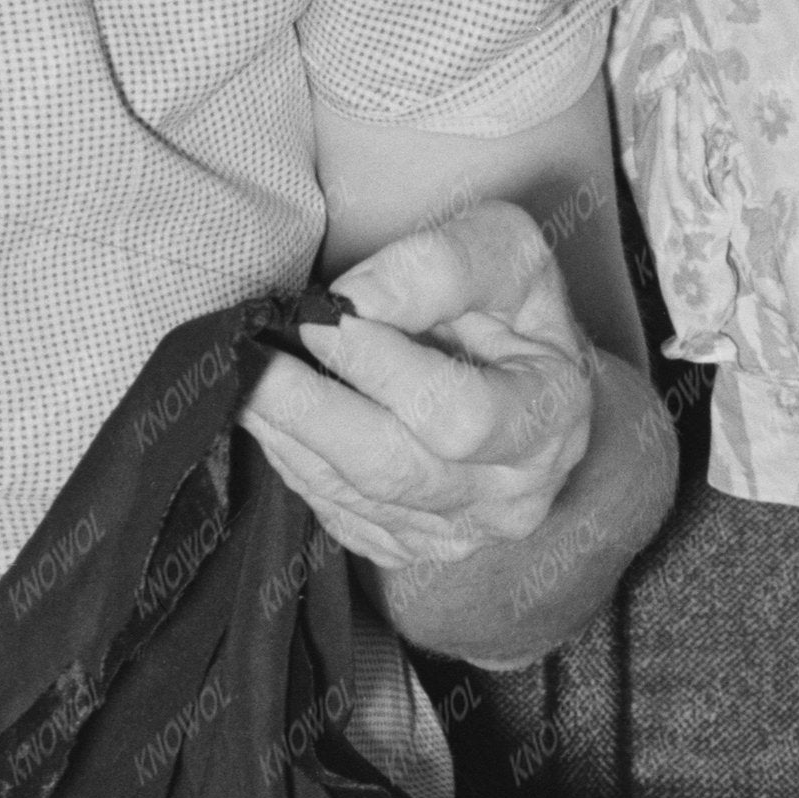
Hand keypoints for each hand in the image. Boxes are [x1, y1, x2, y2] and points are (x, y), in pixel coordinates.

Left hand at [241, 198, 597, 573]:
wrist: (528, 376)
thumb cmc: (516, 307)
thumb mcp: (505, 252)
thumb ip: (441, 266)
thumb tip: (356, 302)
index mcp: (552, 417)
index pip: (458, 416)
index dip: (381, 367)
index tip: (323, 316)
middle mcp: (513, 493)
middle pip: (393, 468)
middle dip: (310, 409)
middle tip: (252, 356)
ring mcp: (461, 530)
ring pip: (355, 494)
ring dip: (288, 433)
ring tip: (247, 375)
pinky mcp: (414, 545)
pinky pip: (339, 514)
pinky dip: (295, 461)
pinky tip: (275, 416)